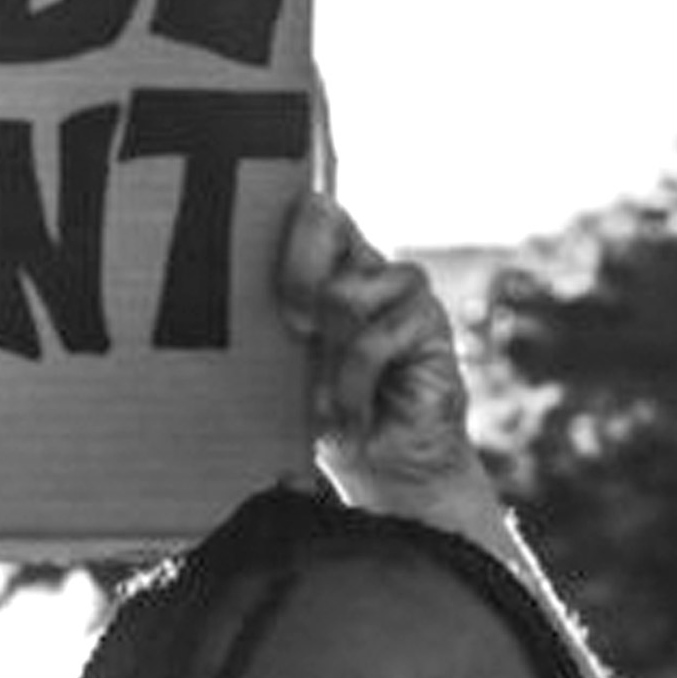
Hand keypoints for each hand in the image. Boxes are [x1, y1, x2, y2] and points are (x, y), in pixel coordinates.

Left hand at [275, 194, 506, 546]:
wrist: (382, 469)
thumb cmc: (323, 417)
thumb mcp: (282, 371)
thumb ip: (275, 325)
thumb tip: (247, 298)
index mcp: (325, 271)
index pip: (310, 212)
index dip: (291, 207)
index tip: (271, 215)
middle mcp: (366, 270)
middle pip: (322, 221)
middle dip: (293, 277)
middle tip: (293, 331)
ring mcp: (403, 294)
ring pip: (347, 292)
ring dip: (328, 354)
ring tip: (328, 395)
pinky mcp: (430, 325)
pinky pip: (376, 338)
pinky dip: (354, 383)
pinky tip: (356, 411)